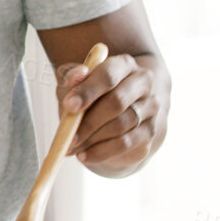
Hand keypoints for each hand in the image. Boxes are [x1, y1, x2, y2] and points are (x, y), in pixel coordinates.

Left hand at [57, 52, 170, 176]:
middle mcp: (143, 83)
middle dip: (88, 122)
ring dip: (92, 139)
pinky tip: (85, 155)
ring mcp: (151, 107)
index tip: (68, 106)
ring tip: (71, 147)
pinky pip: (126, 144)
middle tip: (67, 136)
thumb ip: (71, 76)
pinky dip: (102, 152)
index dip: (87, 91)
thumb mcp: (75, 82)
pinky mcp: (151, 130)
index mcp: (124, 65)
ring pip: (121, 126)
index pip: (108, 75)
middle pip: (116, 102)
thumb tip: (76, 77)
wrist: (118, 111)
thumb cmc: (90, 93)